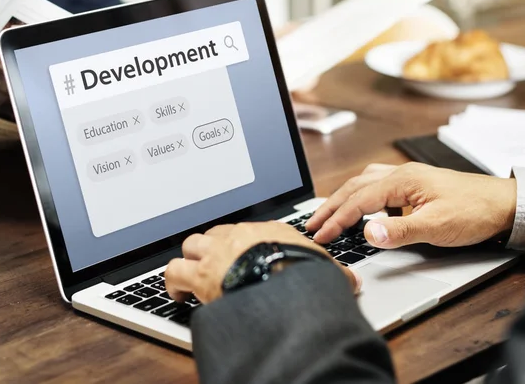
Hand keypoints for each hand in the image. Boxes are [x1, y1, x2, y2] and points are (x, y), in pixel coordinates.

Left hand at [164, 221, 360, 303]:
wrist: (286, 286)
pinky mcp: (200, 274)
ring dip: (189, 259)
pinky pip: (174, 271)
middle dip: (212, 247)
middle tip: (214, 263)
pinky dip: (173, 282)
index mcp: (268, 231)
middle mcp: (239, 236)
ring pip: (191, 244)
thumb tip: (352, 281)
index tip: (241, 254)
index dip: (241, 244)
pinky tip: (177, 294)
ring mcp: (217, 253)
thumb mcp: (325, 270)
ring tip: (190, 275)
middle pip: (216, 233)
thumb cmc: (305, 275)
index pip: (247, 230)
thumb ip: (334, 272)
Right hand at [306, 162, 516, 248]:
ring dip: (343, 198)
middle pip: (354, 187)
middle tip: (312, 224)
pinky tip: (363, 206)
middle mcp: (401, 174)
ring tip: (328, 213)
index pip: (358, 201)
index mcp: (402, 181)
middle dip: (330, 207)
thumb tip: (367, 233)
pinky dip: (361, 195)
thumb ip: (400, 230)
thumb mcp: (437, 226)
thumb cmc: (475, 211)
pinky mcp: (415, 185)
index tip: (320, 236)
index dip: (336, 220)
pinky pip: (378, 185)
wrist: (505, 203)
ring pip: (364, 183)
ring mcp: (408, 178)